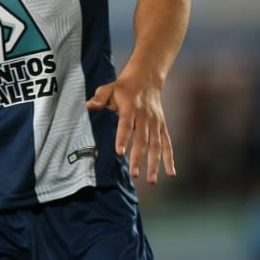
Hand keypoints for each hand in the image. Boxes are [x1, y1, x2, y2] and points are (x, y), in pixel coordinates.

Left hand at [86, 70, 176, 184]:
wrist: (146, 79)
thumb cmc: (123, 87)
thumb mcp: (109, 88)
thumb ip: (99, 98)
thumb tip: (88, 105)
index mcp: (130, 107)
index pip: (126, 125)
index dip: (123, 138)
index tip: (120, 153)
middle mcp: (145, 117)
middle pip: (142, 139)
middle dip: (138, 157)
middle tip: (134, 174)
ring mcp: (155, 123)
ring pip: (156, 145)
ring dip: (155, 163)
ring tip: (151, 181)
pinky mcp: (162, 127)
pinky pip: (167, 144)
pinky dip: (170, 158)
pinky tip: (171, 174)